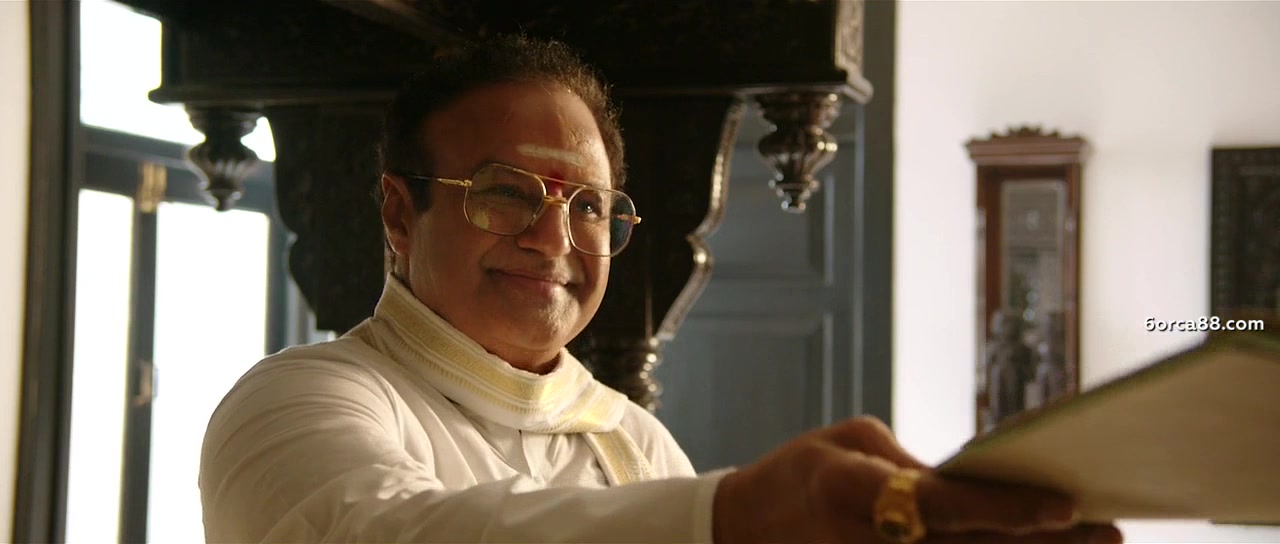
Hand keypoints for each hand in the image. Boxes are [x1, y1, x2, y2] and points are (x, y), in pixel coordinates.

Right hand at [712, 416, 1122, 543]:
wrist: (743, 531)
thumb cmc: (804, 474)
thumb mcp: (853, 442)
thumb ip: (917, 467)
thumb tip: (985, 486)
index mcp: (850, 489)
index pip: (942, 505)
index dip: (1006, 509)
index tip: (1067, 506)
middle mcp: (864, 542)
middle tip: (1109, 533)